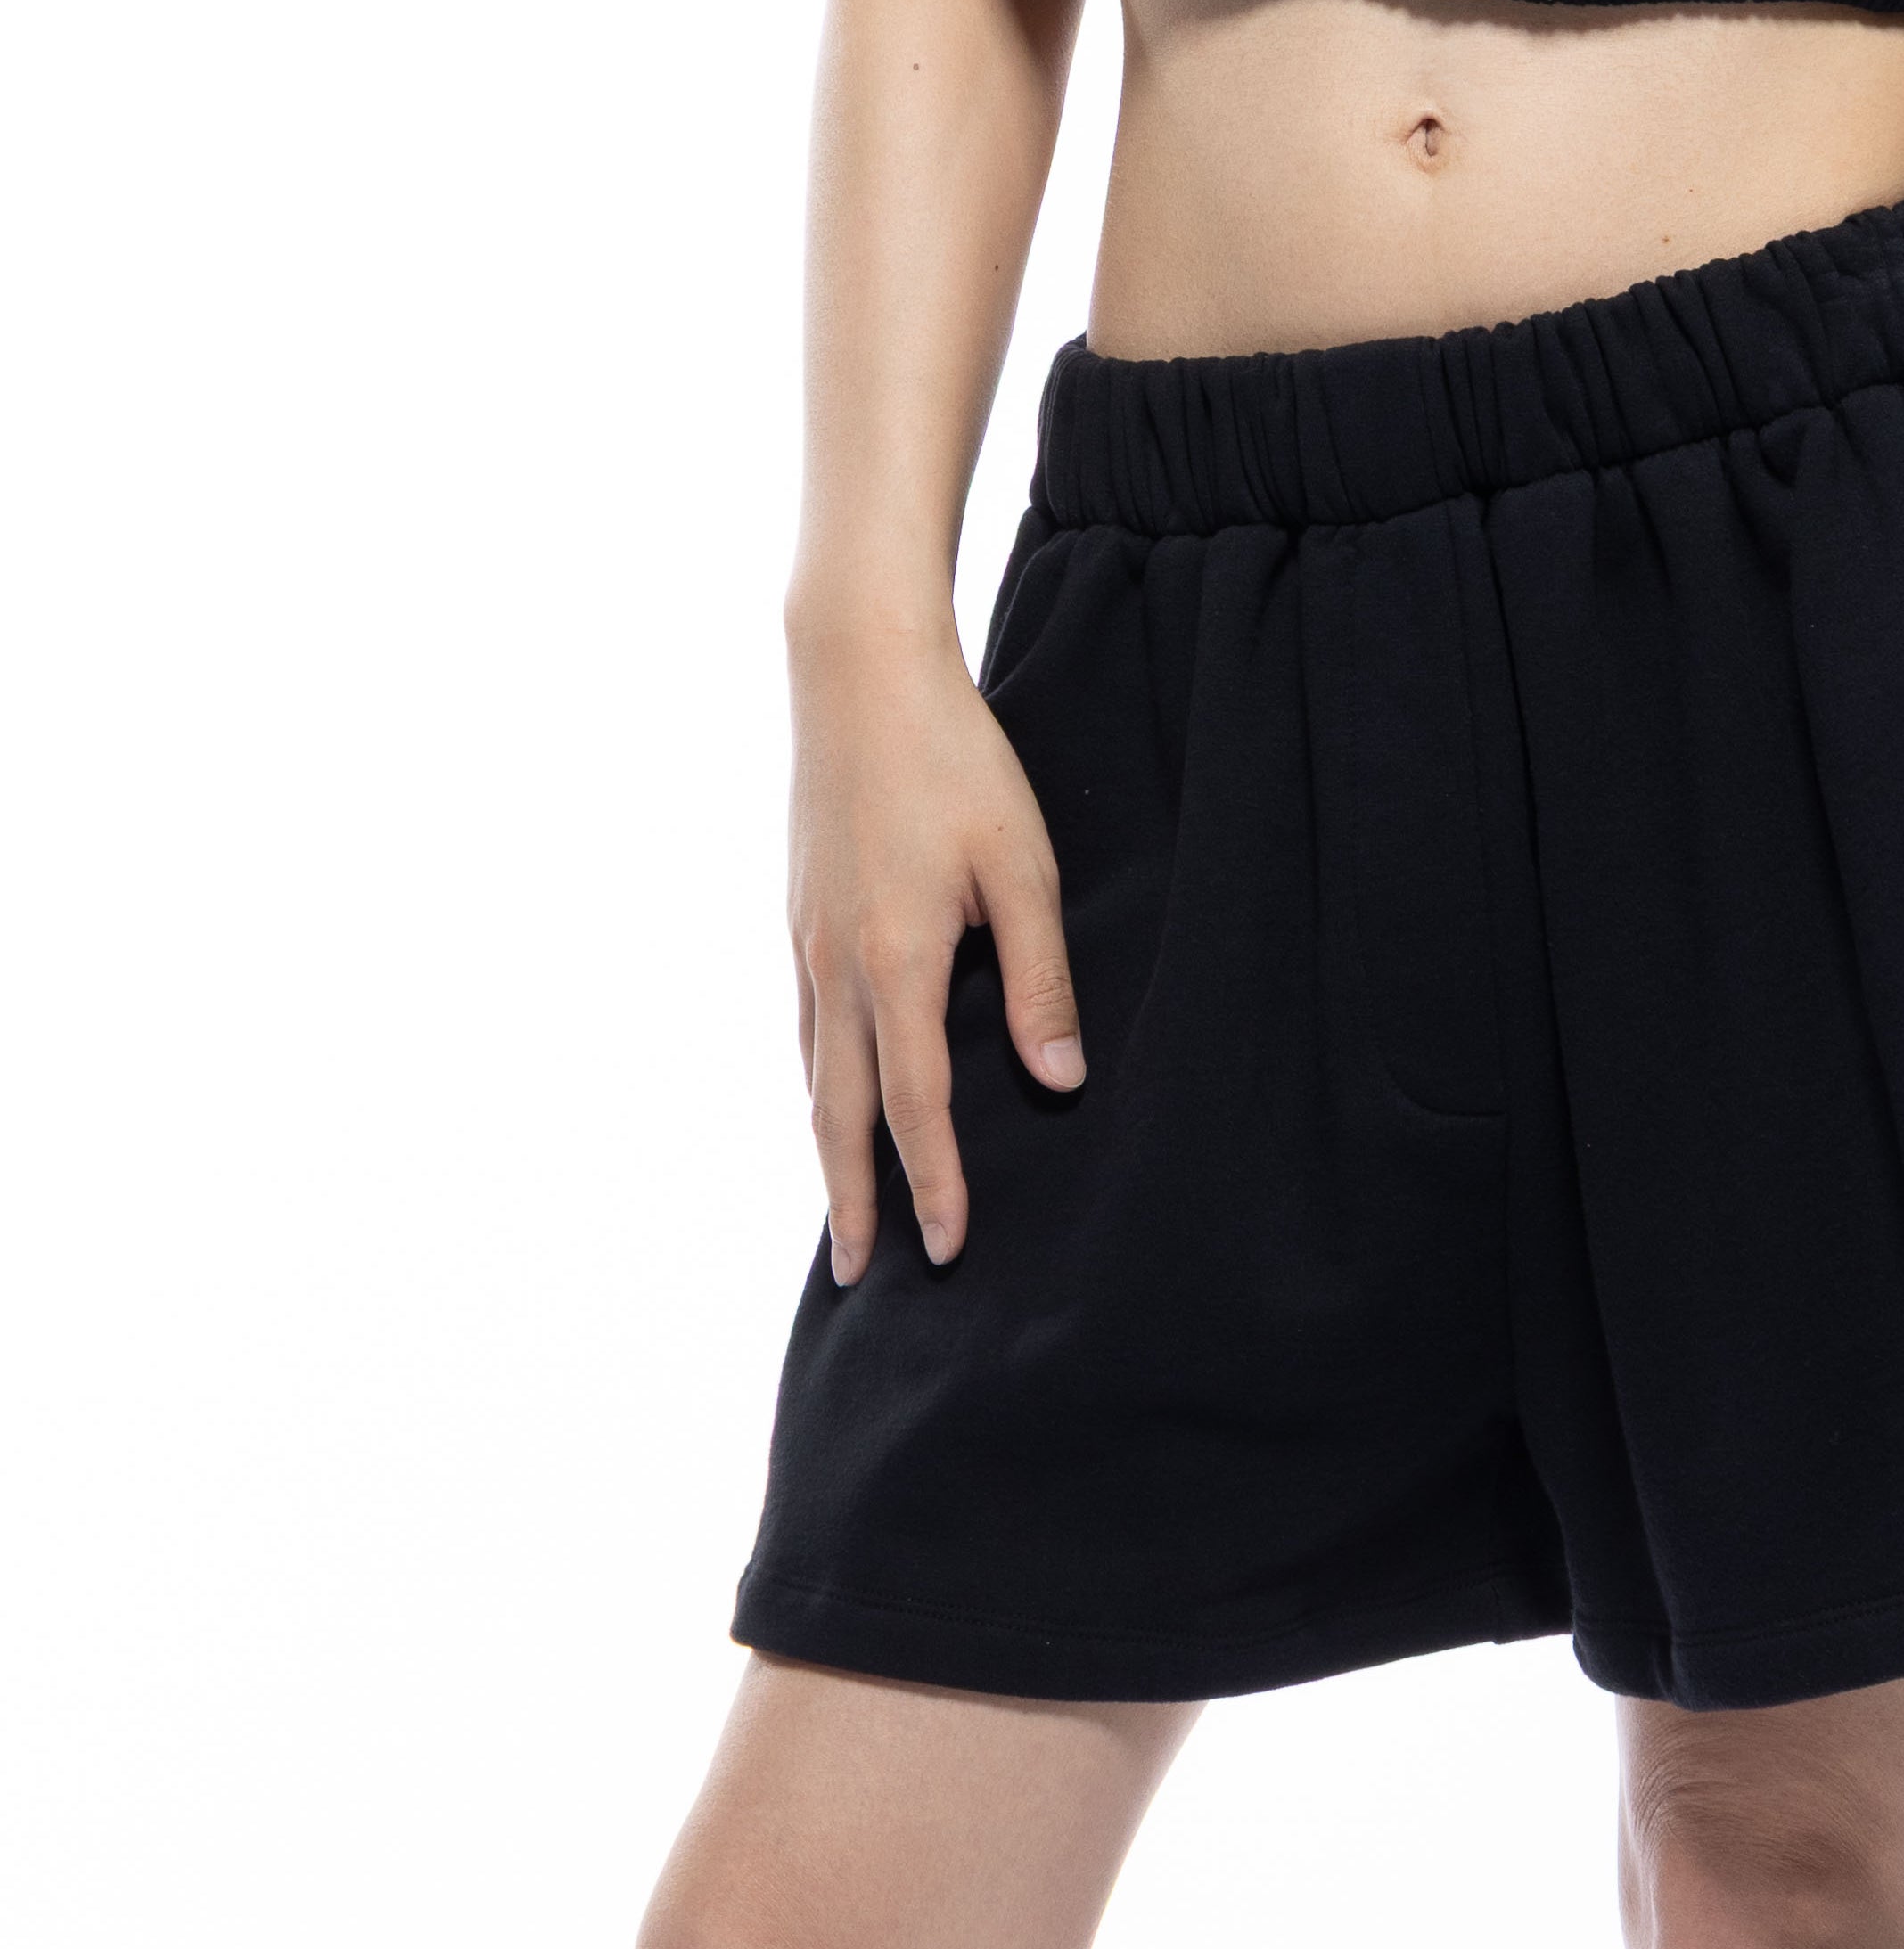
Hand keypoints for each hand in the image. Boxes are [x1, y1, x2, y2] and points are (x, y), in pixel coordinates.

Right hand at [786, 625, 1081, 1280]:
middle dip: (854, 1203)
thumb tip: (1059, 1086)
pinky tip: (832, 1108)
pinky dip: (819, 1090)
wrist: (855, 671)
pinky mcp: (798, 922)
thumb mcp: (1021, 866)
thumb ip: (1040, 982)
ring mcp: (807, 947)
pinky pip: (806, 1033)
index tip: (953, 1249)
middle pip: (841, 1117)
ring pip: (815, 1079)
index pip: (917, 1109)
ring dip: (828, 1154)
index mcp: (895, 965)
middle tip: (857, 1277)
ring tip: (844, 1215)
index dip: (937, 1186)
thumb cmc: (955, 760)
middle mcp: (836, 970)